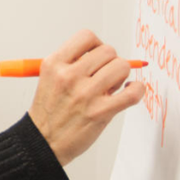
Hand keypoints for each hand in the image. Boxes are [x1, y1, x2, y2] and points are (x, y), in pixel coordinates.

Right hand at [27, 30, 145, 166]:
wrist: (42, 142)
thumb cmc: (48, 112)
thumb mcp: (49, 79)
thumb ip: (72, 64)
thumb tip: (104, 56)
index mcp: (54, 64)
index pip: (87, 37)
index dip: (97, 44)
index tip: (97, 55)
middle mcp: (69, 76)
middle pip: (107, 51)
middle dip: (110, 62)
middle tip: (104, 76)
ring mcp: (85, 94)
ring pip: (121, 67)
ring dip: (121, 76)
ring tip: (112, 87)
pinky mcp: (100, 112)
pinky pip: (133, 93)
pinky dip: (137, 90)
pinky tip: (129, 92)